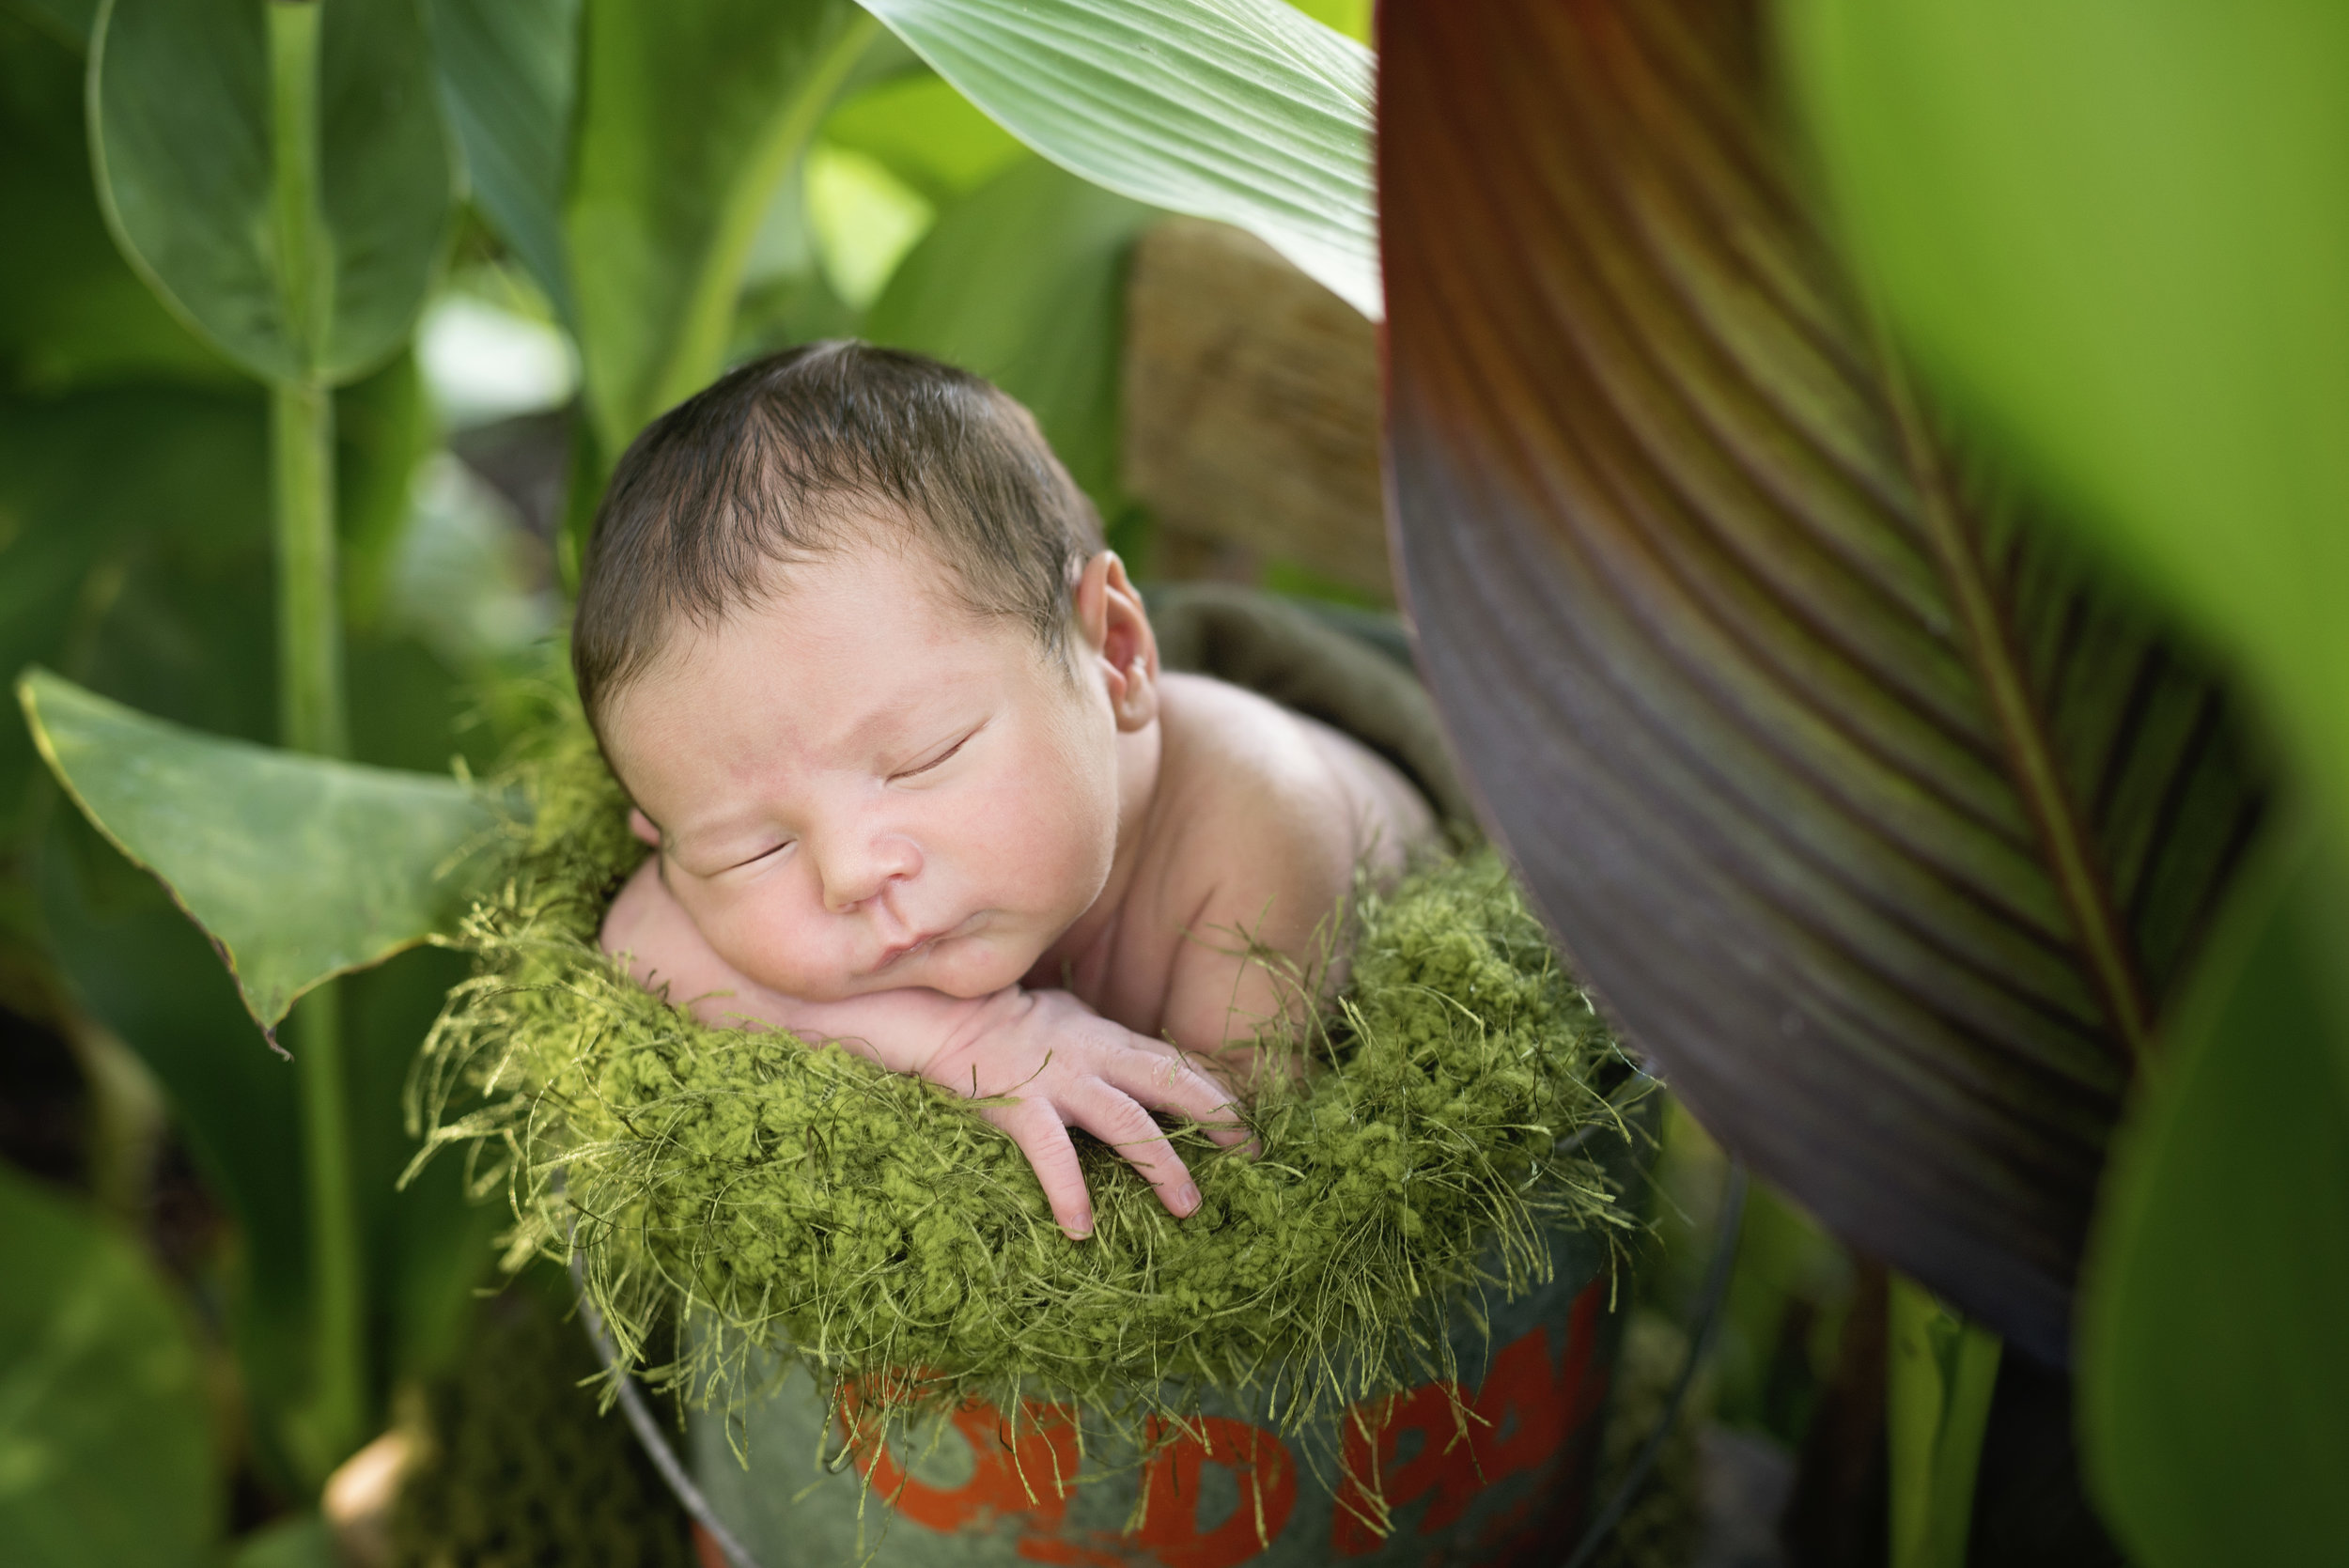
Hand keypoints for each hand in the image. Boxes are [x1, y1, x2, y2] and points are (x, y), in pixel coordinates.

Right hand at [920, 987, 1247, 1239]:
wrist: (943, 1015)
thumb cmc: (1005, 1018)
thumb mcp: (1067, 1018)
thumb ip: (1101, 1039)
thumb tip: (1133, 1058)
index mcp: (1106, 1038)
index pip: (1173, 1061)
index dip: (1215, 1088)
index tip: (1249, 1119)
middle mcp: (1093, 1056)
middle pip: (1170, 1082)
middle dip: (1216, 1114)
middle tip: (1251, 1152)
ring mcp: (1059, 1082)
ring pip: (1127, 1121)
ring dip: (1162, 1164)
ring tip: (1188, 1206)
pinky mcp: (1021, 1108)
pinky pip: (1053, 1154)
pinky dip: (1070, 1191)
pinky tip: (1082, 1229)